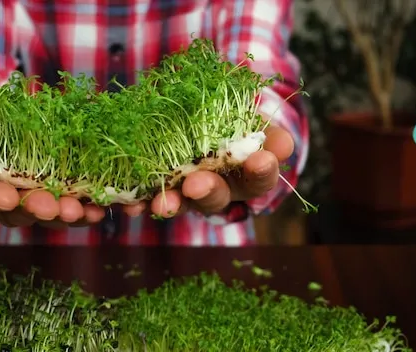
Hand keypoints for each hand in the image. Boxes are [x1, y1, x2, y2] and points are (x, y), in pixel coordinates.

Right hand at [0, 131, 145, 227]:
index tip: (6, 196)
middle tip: (53, 207)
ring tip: (85, 210)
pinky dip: (94, 207)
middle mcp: (13, 202)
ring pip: (55, 216)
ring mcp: (43, 202)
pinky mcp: (70, 197)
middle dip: (39, 210)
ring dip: (70, 214)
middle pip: (24, 214)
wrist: (18, 117)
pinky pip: (82, 207)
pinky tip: (105, 207)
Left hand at [148, 123, 293, 217]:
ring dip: (170, 203)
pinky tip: (130, 204)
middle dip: (207, 191)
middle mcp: (217, 189)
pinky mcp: (156, 189)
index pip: (259, 178)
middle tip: (197, 184)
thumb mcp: (252, 120)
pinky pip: (145, 200)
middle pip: (216, 198)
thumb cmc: (235, 121)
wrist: (200, 117)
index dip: (261, 171)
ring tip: (160, 202)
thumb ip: (266, 132)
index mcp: (245, 175)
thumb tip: (284, 145)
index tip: (261, 160)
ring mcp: (185, 193)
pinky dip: (136, 202)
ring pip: (180, 204)